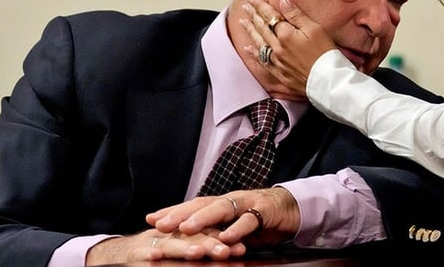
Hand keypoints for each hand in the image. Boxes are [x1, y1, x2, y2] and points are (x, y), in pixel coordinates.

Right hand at [85, 227, 245, 264]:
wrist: (125, 252)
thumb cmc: (162, 249)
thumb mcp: (183, 246)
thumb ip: (204, 244)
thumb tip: (237, 249)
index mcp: (185, 234)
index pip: (207, 235)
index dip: (223, 241)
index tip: (240, 248)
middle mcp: (171, 236)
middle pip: (192, 239)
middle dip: (209, 245)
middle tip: (225, 251)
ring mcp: (153, 244)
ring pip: (170, 246)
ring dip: (184, 248)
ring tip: (197, 252)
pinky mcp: (137, 254)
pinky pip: (144, 254)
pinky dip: (150, 254)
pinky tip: (155, 256)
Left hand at [146, 187, 299, 247]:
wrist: (292, 208)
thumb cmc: (260, 219)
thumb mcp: (234, 228)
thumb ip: (216, 233)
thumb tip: (191, 243)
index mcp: (222, 204)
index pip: (193, 205)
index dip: (172, 211)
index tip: (150, 219)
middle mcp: (231, 200)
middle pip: (202, 204)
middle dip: (180, 213)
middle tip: (160, 223)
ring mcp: (248, 203)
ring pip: (222, 209)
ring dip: (204, 218)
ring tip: (187, 227)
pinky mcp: (264, 211)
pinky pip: (249, 221)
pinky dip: (237, 229)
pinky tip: (226, 237)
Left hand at [240, 0, 335, 94]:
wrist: (328, 81)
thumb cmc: (325, 54)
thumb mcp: (315, 29)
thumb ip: (296, 15)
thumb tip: (283, 0)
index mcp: (286, 35)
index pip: (269, 16)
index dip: (259, 6)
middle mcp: (278, 48)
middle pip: (262, 28)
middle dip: (252, 15)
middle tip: (245, 6)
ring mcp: (277, 62)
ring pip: (259, 43)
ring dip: (250, 31)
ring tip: (243, 22)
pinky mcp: (280, 74)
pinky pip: (262, 62)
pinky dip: (253, 54)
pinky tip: (248, 49)